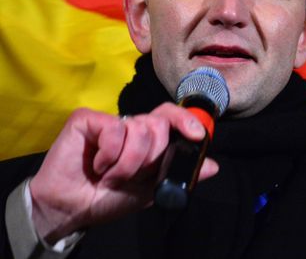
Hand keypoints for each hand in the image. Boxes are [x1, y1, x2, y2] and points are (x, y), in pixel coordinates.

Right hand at [28, 104, 218, 243]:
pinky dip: (109, 155)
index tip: (197, 136)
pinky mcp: (87, 119)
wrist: (71, 209)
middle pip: (160, 124)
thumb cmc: (107, 197)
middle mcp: (131, 124)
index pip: (172, 116)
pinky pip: (114, 129)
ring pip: (140, 129)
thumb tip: (214, 166)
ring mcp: (110, 120)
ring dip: (128, 163)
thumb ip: (180, 174)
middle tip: (131, 176)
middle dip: (152, 157)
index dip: (186, 121)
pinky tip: (97, 165)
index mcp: (148, 137)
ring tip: (111, 175)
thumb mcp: (150, 190)